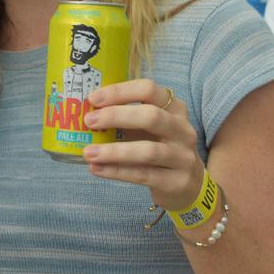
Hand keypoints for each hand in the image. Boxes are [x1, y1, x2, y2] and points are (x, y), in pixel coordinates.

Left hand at [80, 79, 204, 212]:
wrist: (188, 183)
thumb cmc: (159, 147)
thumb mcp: (148, 127)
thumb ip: (125, 117)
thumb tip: (85, 111)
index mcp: (174, 108)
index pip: (149, 90)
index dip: (120, 92)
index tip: (93, 98)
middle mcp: (183, 130)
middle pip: (151, 116)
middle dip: (116, 116)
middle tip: (89, 121)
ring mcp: (183, 157)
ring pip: (148, 151)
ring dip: (113, 151)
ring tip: (88, 153)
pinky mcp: (178, 181)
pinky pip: (144, 175)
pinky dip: (117, 171)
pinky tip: (97, 169)